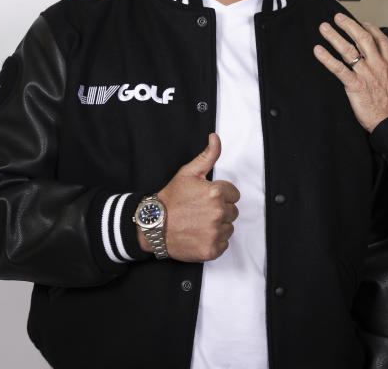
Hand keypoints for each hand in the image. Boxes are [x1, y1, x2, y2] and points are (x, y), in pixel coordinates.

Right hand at [148, 134, 239, 261]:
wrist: (152, 226)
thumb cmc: (170, 199)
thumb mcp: (188, 173)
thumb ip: (207, 156)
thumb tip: (215, 138)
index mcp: (216, 193)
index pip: (234, 195)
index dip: (220, 196)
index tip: (205, 199)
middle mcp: (218, 213)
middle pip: (232, 212)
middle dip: (219, 211)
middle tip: (200, 211)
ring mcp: (214, 232)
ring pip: (228, 228)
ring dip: (217, 227)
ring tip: (198, 223)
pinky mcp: (211, 249)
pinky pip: (223, 245)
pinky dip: (213, 242)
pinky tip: (199, 235)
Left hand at [313, 13, 387, 132]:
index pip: (381, 40)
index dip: (372, 29)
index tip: (364, 23)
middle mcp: (378, 65)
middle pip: (362, 38)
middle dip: (349, 25)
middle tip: (338, 18)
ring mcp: (366, 74)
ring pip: (348, 49)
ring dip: (334, 36)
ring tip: (324, 28)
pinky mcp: (355, 85)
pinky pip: (338, 68)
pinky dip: (326, 58)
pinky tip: (318, 51)